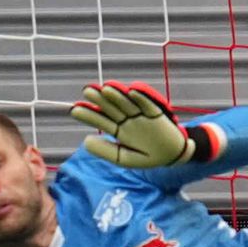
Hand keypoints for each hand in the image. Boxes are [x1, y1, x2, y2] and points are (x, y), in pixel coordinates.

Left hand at [71, 80, 196, 169]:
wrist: (173, 155)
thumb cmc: (147, 157)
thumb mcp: (124, 159)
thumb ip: (106, 151)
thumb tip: (85, 140)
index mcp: (119, 130)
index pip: (101, 119)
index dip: (89, 114)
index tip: (74, 109)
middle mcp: (128, 119)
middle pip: (112, 108)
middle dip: (101, 100)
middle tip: (87, 90)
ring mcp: (142, 115)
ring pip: (128, 103)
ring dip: (118, 95)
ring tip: (107, 87)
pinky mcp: (157, 114)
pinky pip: (149, 105)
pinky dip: (142, 97)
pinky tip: (132, 90)